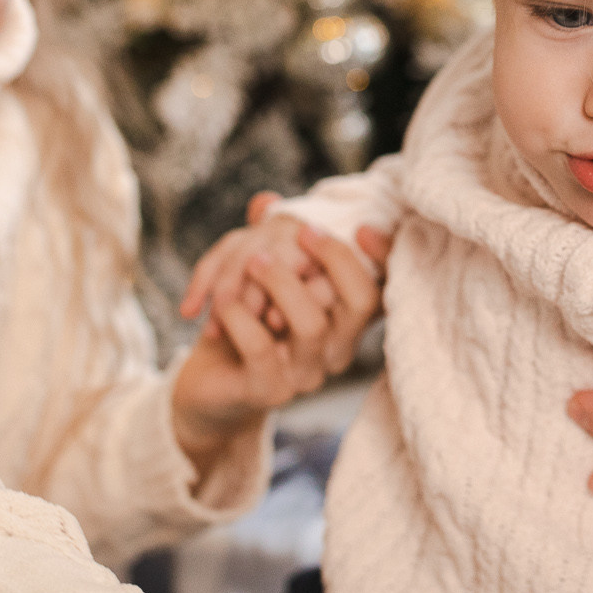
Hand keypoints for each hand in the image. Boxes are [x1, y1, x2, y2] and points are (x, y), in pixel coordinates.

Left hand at [172, 201, 387, 485]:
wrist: (208, 381)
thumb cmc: (242, 324)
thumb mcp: (254, 279)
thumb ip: (264, 240)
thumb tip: (265, 200)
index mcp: (343, 321)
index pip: (382, 290)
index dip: (383, 258)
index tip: (363, 227)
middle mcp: (335, 349)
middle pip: (361, 303)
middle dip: (333, 258)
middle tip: (299, 229)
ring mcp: (306, 375)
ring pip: (312, 325)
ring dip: (283, 283)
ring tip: (254, 260)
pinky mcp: (268, 391)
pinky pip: (261, 348)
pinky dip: (240, 316)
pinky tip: (222, 302)